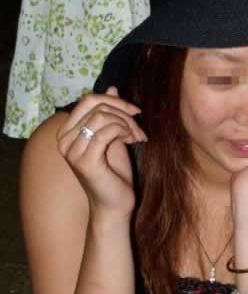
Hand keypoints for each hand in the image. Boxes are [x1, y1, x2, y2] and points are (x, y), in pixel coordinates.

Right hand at [56, 88, 146, 220]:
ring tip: (138, 137)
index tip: (135, 112)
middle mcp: (64, 140)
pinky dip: (124, 132)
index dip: (114, 100)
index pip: (88, 100)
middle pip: (94, 104)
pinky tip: (134, 141)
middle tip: (139, 126)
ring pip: (102, 116)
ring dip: (126, 123)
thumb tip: (112, 87)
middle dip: (122, 110)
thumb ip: (110, 114)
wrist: (115, 206)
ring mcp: (72, 151)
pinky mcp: (85, 161)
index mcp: (67, 132)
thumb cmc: (114, 175)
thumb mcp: (113, 137)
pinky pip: (107, 132)